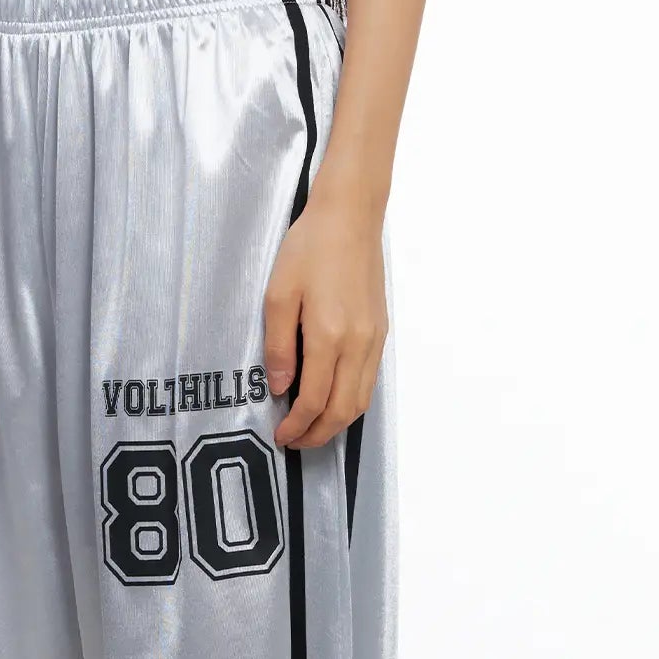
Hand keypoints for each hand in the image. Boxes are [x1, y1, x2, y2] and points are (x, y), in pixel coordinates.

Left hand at [264, 196, 387, 450]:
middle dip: (318, 435)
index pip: (314, 400)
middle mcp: (357, 344)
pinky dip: (351, 402)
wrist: (350, 217)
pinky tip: (332, 401)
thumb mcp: (278, 295)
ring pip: (360, 401)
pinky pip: (369, 382)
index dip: (296, 426)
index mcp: (329, 336)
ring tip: (312, 428)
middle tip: (294, 441)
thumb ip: (277, 346)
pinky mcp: (380, 332)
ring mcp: (373, 340)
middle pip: (342, 411)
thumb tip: (279, 387)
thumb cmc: (310, 249)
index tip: (280, 435)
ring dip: (337, 424)